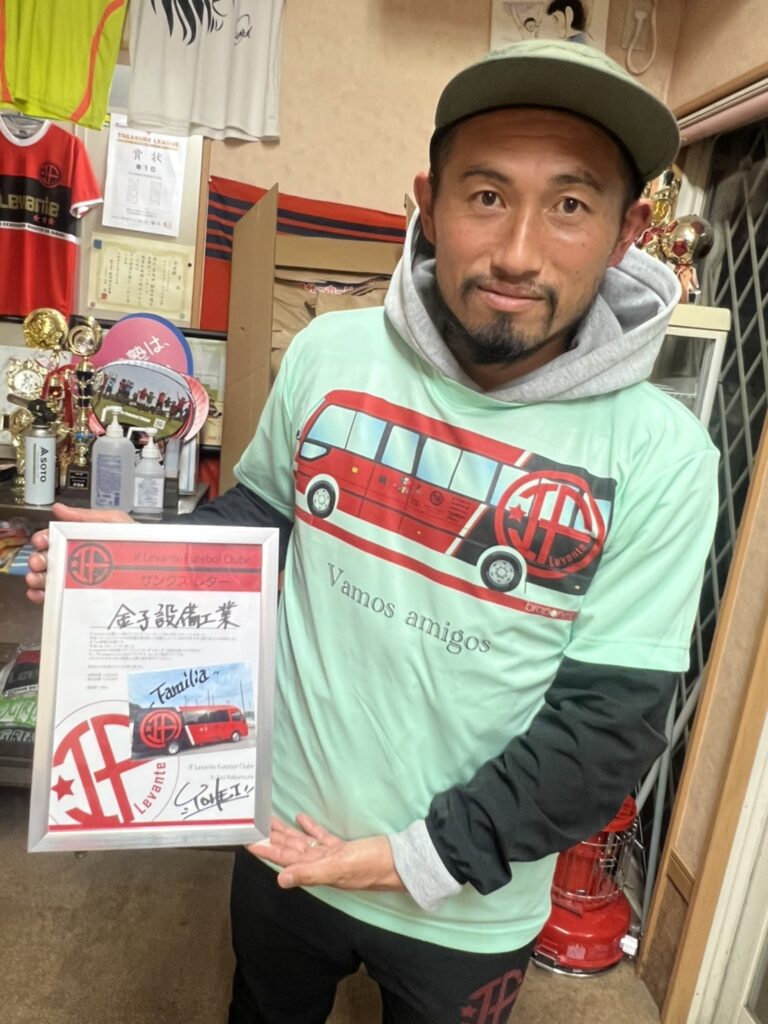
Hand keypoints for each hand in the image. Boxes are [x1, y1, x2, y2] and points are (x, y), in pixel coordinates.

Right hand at [25, 502, 133, 603]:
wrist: (159, 569)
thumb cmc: (139, 545)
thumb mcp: (115, 524)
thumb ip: (87, 517)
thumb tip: (59, 508)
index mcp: (83, 542)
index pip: (55, 539)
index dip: (43, 539)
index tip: (41, 541)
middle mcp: (78, 561)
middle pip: (48, 559)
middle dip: (38, 559)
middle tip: (40, 562)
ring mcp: (78, 581)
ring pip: (48, 579)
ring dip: (36, 578)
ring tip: (37, 579)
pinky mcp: (80, 599)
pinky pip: (56, 599)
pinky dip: (41, 596)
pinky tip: (40, 594)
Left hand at [248, 813, 404, 893]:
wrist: (400, 862)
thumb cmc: (371, 865)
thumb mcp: (338, 867)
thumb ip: (309, 873)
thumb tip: (280, 880)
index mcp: (316, 869)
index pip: (283, 858)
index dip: (264, 849)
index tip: (247, 840)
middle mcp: (319, 863)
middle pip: (288, 849)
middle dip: (270, 838)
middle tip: (253, 824)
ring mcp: (331, 856)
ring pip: (302, 842)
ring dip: (286, 832)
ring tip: (270, 820)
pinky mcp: (343, 848)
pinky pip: (321, 837)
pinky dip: (310, 828)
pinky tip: (301, 817)